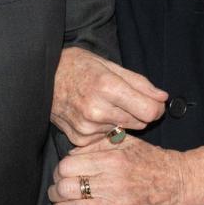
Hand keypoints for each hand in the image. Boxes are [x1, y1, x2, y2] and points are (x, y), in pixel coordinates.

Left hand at [50, 133, 196, 204]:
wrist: (180, 183)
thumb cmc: (152, 160)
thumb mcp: (126, 142)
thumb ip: (97, 144)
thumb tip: (71, 155)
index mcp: (112, 160)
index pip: (67, 167)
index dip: (58, 172)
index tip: (60, 175)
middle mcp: (114, 183)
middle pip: (67, 189)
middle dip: (55, 191)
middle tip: (55, 192)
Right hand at [52, 48, 166, 146]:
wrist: (41, 79)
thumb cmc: (76, 67)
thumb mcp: (108, 65)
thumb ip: (139, 83)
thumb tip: (163, 97)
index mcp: (107, 87)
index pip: (150, 111)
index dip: (156, 107)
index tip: (153, 102)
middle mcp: (97, 110)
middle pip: (140, 122)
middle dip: (138, 112)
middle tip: (124, 100)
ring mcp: (87, 127)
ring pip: (124, 130)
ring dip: (120, 120)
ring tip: (103, 104)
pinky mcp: (80, 139)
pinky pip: (107, 137)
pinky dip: (105, 128)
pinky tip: (93, 115)